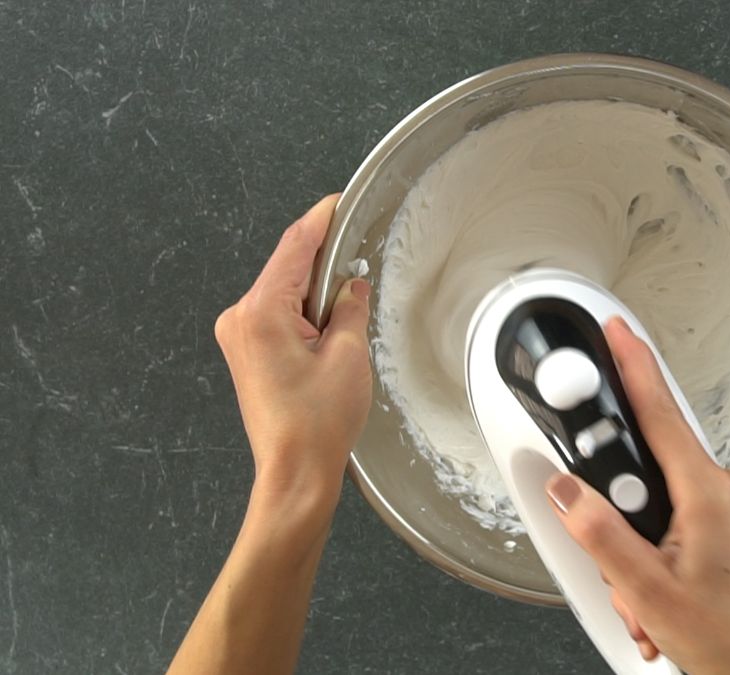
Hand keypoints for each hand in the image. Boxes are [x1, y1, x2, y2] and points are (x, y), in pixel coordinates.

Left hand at [214, 194, 371, 508]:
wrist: (295, 471)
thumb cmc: (315, 423)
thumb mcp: (348, 356)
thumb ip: (349, 309)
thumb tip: (352, 286)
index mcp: (260, 312)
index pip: (293, 248)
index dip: (320, 221)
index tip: (337, 201)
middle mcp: (240, 319)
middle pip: (288, 268)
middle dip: (325, 264)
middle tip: (360, 260)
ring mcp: (239, 336)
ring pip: (284, 293)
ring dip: (317, 294)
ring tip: (349, 308)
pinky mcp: (247, 353)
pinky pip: (278, 315)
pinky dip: (305, 313)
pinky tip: (329, 325)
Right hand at [545, 318, 729, 674]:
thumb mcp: (649, 592)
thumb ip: (600, 534)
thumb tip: (569, 490)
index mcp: (710, 493)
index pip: (660, 411)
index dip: (633, 364)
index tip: (617, 329)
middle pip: (650, 473)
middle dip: (620, 520)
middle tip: (621, 571)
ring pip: (664, 507)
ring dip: (640, 554)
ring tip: (650, 606)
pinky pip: (687, 524)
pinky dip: (663, 559)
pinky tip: (666, 602)